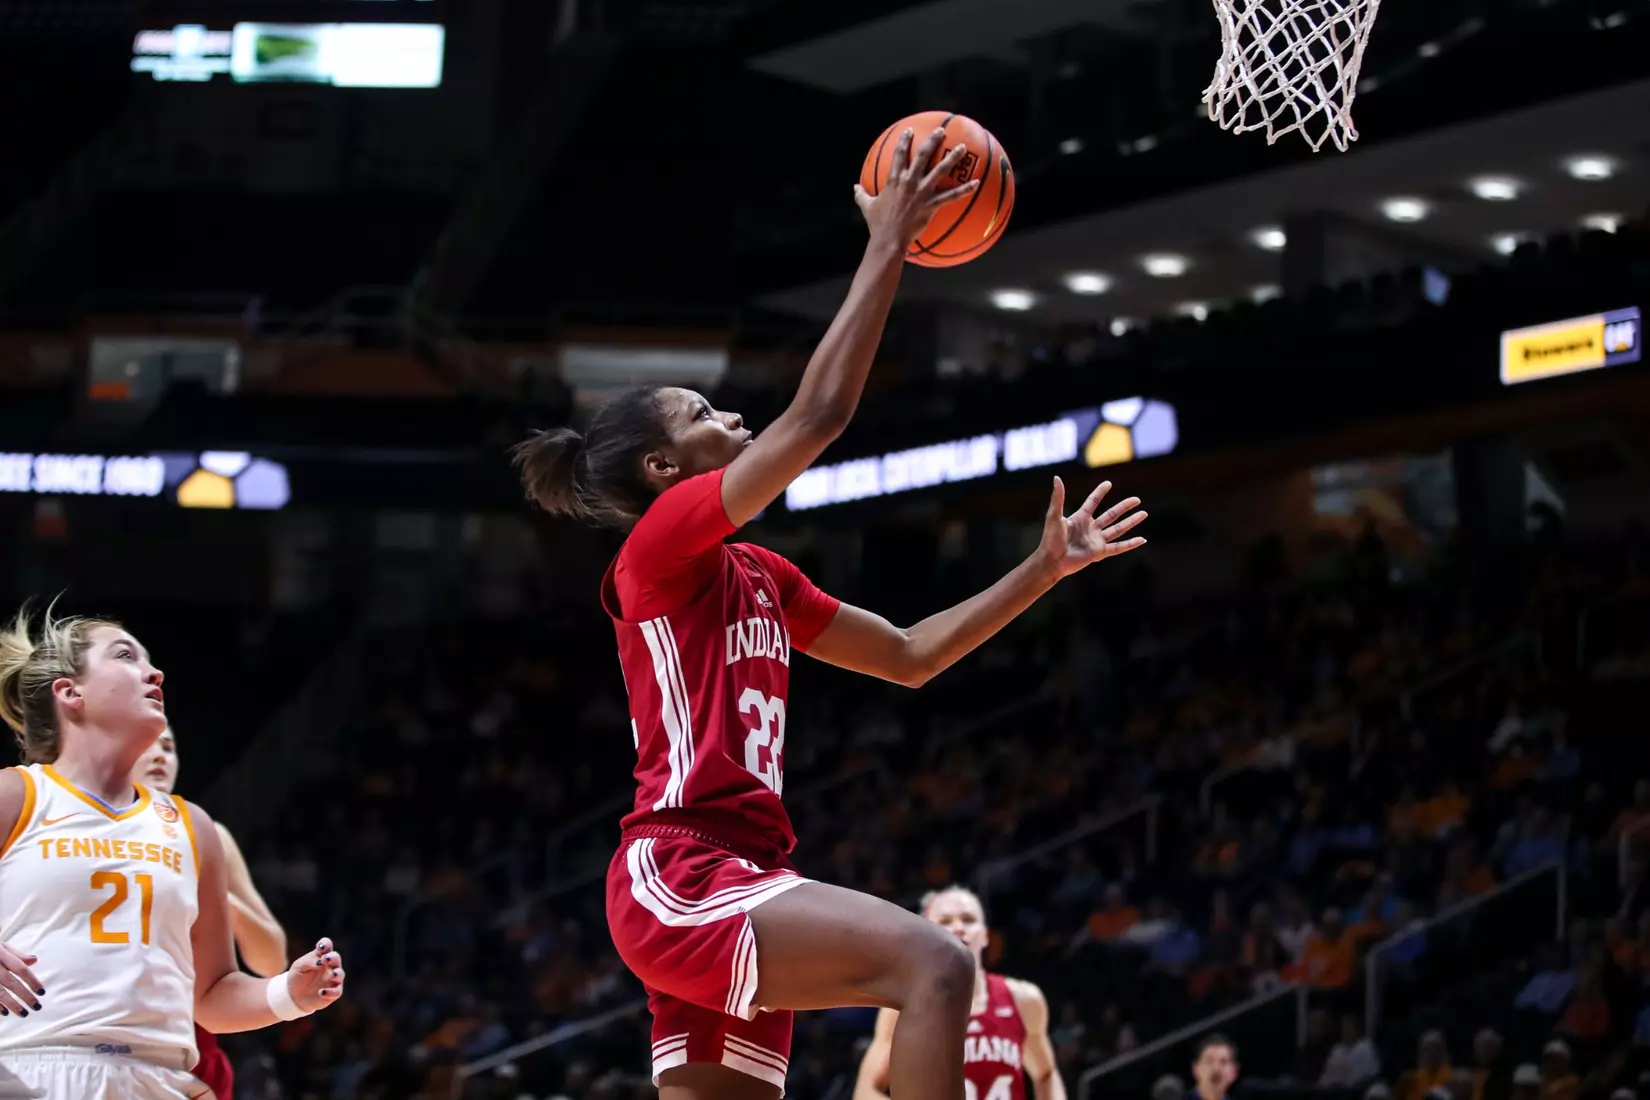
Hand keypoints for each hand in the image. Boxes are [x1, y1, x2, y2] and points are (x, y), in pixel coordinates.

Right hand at [0, 939, 42, 1017]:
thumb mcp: (1, 945)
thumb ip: (16, 954)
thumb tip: (35, 960)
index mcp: (1, 954)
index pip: (20, 969)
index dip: (32, 980)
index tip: (42, 992)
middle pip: (11, 982)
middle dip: (25, 996)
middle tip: (37, 1007)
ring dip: (12, 1004)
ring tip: (23, 1013)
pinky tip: (5, 1012)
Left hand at [285, 937, 344, 1012]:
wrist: (293, 996)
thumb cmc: (297, 977)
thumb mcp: (298, 966)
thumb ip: (308, 961)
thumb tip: (320, 962)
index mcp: (321, 956)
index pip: (327, 946)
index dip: (326, 944)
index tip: (320, 947)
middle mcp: (330, 966)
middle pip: (336, 958)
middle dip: (333, 957)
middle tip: (325, 959)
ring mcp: (332, 979)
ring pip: (340, 974)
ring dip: (337, 973)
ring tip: (331, 975)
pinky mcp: (333, 992)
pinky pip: (337, 992)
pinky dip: (331, 992)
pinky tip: (321, 992)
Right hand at [854, 126, 979, 248]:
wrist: (888, 239)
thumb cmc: (877, 224)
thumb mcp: (867, 206)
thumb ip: (861, 194)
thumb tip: (854, 187)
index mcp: (894, 180)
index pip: (899, 154)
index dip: (904, 141)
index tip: (909, 131)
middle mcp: (909, 181)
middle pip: (923, 155)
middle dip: (932, 140)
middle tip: (941, 131)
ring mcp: (921, 192)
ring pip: (940, 170)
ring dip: (953, 158)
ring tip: (963, 148)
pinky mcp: (931, 205)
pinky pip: (951, 196)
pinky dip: (965, 190)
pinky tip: (976, 183)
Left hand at [1038, 477, 1147, 579]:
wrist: (1051, 560)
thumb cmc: (1050, 539)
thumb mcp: (1054, 516)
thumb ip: (1058, 497)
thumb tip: (1057, 478)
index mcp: (1080, 518)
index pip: (1092, 502)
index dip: (1100, 493)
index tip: (1108, 484)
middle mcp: (1090, 528)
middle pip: (1111, 514)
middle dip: (1124, 507)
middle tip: (1137, 499)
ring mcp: (1096, 540)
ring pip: (1118, 529)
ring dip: (1131, 521)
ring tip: (1144, 513)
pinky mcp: (1099, 552)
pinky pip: (1118, 547)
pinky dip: (1130, 544)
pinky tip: (1142, 539)